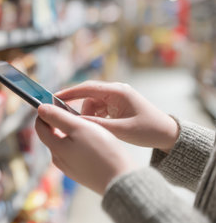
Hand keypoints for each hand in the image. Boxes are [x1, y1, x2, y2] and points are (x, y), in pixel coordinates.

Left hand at [36, 104, 136, 194]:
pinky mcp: (81, 173)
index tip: (56, 104)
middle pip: (52, 135)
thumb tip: (41, 109)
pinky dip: (79, 142)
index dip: (45, 112)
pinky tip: (94, 140)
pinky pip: (75, 152)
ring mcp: (70, 168)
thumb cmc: (102, 151)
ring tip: (88, 124)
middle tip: (77, 111)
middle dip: (60, 121)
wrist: (121, 181)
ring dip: (71, 131)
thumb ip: (58, 117)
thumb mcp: (79, 127)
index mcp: (55, 148)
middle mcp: (59, 160)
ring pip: (65, 143)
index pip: (40, 127)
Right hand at [55, 81, 179, 151]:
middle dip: (75, 105)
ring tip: (85, 128)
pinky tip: (94, 126)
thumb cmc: (148, 130)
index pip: (88, 88)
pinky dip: (94, 116)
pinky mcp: (117, 104)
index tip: (55, 97)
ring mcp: (116, 97)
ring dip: (87, 114)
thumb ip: (98, 124)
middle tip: (62, 115)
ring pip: (92, 102)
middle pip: (88, 94)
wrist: (168, 134)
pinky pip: (99, 107)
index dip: (70, 92)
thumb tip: (76, 122)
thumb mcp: (121, 130)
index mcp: (117, 92)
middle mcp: (115, 91)